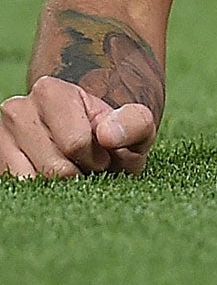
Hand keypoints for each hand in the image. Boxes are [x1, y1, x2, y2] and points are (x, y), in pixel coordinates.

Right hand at [0, 75, 156, 178]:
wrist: (88, 139)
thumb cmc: (112, 133)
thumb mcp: (135, 124)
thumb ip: (135, 124)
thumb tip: (107, 136)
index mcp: (51, 92)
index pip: (75, 143)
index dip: (97, 158)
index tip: (104, 153)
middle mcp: (18, 110)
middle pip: (53, 168)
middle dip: (80, 174)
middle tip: (88, 165)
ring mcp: (2, 138)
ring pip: (33, 183)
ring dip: (60, 187)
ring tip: (72, 169)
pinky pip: (21, 190)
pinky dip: (42, 193)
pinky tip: (53, 178)